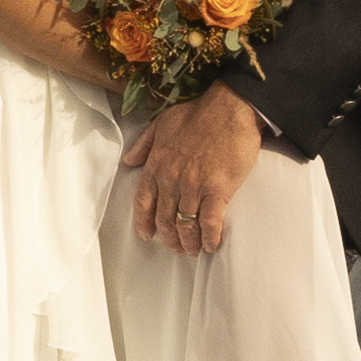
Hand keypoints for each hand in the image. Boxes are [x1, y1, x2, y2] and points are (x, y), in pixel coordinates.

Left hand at [123, 82, 263, 256]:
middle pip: (164, 218)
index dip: (144, 222)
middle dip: (168, 237)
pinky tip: (211, 245)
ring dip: (188, 242)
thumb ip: (144, 143)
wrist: (231, 109)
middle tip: (175, 247)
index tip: (147, 235)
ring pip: (185, 224)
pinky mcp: (217, 191)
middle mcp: (172, 179)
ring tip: (193, 250)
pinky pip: (209, 222)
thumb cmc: (199, 114)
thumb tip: (129, 160)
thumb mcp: (162, 123)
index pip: (143, 201)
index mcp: (157, 164)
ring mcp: (194, 186)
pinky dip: (209, 238)